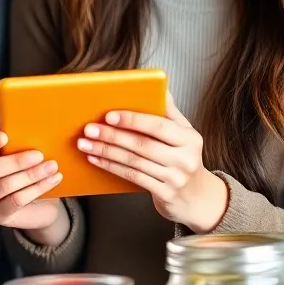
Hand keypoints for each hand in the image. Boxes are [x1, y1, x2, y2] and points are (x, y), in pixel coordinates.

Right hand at [0, 132, 69, 245]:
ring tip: (51, 167)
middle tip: (39, 155)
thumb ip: (28, 147)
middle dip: (17, 161)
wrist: (42, 206)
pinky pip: (16, 201)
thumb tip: (45, 135)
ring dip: (31, 175)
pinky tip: (52, 180)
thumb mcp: (29, 159)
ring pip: (5, 185)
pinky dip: (37, 189)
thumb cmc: (32, 177)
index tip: (5, 137)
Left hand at [77, 92, 228, 231]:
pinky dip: (111, 167)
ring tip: (86, 144)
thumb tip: (160, 86)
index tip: (109, 115)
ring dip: (106, 152)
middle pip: (142, 144)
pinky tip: (96, 159)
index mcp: (189, 138)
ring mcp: (175, 178)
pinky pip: (132, 177)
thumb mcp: (185, 134)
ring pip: (133, 161)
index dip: (133, 120)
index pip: (158, 126)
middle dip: (112, 135)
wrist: (197, 197)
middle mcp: (184, 159)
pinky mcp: (164, 194)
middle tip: (90, 129)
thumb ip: (170, 112)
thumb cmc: (185, 159)